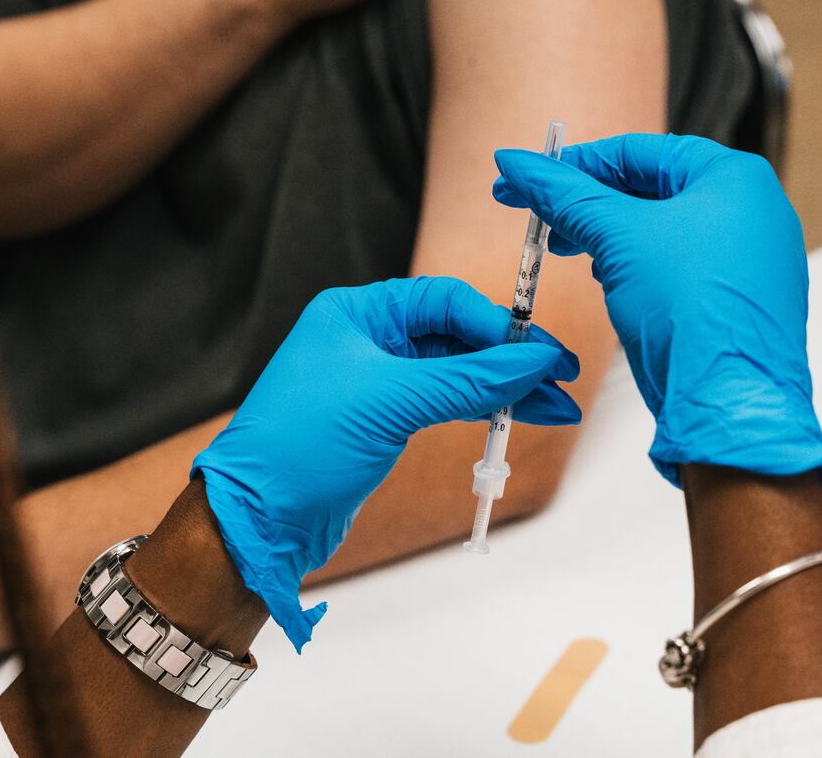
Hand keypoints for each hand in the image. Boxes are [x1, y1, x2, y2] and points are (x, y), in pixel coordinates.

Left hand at [191, 276, 579, 649]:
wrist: (259, 519)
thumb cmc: (302, 446)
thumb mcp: (392, 402)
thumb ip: (468, 379)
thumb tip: (532, 361)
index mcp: (357, 312)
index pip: (445, 301)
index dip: (499, 326)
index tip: (543, 354)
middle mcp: (366, 337)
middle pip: (456, 335)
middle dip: (510, 359)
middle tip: (562, 380)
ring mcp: (375, 380)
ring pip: (456, 372)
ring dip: (505, 389)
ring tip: (557, 407)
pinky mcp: (383, 419)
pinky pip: (445, 403)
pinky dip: (482, 409)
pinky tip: (520, 418)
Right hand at [492, 134, 821, 492]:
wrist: (730, 409)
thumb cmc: (692, 316)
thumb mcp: (616, 240)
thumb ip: (563, 195)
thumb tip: (517, 164)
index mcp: (736, 178)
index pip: (640, 151)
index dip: (575, 164)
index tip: (529, 177)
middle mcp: (753, 212)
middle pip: (651, 189)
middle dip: (589, 204)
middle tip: (540, 220)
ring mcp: (751, 259)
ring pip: (662, 230)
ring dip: (609, 238)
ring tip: (571, 253)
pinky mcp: (739, 301)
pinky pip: (679, 268)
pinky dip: (638, 269)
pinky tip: (610, 286)